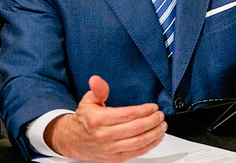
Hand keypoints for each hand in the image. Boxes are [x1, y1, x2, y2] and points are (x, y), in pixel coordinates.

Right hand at [45, 75, 165, 162]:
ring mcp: (109, 149)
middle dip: (152, 121)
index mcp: (98, 120)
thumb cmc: (85, 120)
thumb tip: (96, 80)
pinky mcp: (115, 158)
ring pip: (138, 141)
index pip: (127, 115)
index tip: (153, 107)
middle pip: (135, 128)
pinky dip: (150, 145)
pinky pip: (136, 152)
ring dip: (154, 133)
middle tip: (160, 115)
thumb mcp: (88, 101)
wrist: (73, 141)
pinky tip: (157, 137)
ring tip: (162, 125)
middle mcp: (103, 136)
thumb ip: (98, 90)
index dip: (144, 110)